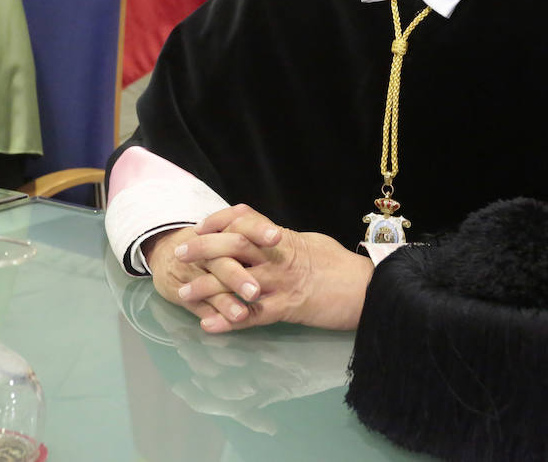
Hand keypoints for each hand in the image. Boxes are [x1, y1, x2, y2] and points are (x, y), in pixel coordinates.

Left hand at [150, 204, 373, 333]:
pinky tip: (208, 326)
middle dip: (203, 248)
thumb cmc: (340, 266)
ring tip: (183, 294)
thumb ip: (285, 240)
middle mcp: (278, 257)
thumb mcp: (311, 242)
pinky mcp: (288, 309)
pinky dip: (228, 321)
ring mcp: (281, 283)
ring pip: (237, 281)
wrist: (368, 289)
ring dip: (207, 288)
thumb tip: (268, 236)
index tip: (199, 227)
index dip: (219, 221)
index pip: (244, 221)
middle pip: (234, 245)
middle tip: (179, 253)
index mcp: (282, 239)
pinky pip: (252, 315)